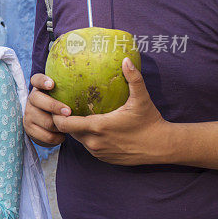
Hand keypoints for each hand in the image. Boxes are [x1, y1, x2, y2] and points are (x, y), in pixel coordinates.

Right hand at [23, 73, 71, 146]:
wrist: (45, 126)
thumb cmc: (61, 106)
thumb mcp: (63, 96)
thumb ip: (70, 90)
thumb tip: (95, 81)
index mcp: (40, 88)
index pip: (36, 79)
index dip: (42, 81)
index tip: (52, 84)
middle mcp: (32, 99)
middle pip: (37, 99)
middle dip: (54, 106)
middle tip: (68, 111)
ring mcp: (29, 114)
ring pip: (45, 121)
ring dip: (59, 125)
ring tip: (69, 126)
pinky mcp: (29, 129)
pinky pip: (46, 135)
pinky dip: (57, 137)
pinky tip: (63, 135)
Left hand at [52, 58, 169, 165]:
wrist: (161, 147)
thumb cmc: (150, 121)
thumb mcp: (141, 99)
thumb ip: (133, 78)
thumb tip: (126, 59)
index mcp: (98, 127)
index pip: (64, 123)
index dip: (57, 115)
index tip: (58, 104)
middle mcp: (94, 142)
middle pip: (68, 131)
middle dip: (64, 120)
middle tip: (65, 106)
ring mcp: (98, 152)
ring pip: (78, 139)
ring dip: (76, 129)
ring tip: (77, 114)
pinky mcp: (104, 158)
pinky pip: (89, 147)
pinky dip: (88, 138)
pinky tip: (93, 127)